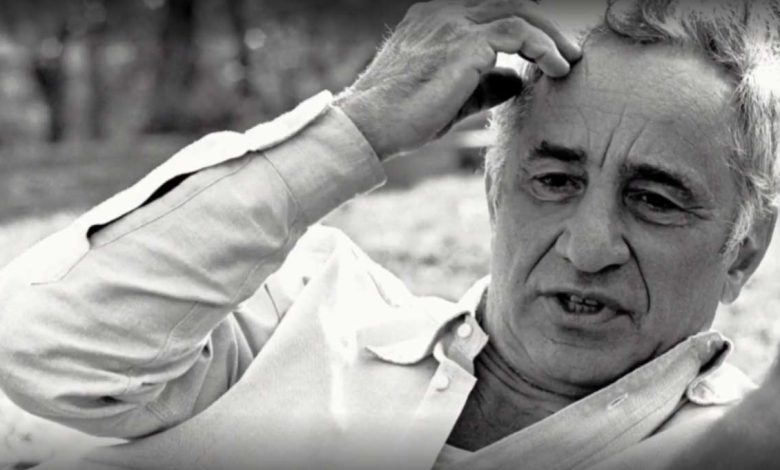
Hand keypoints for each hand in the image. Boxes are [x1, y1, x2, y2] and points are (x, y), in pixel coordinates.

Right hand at [335, 0, 581, 159]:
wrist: (369, 125)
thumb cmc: (401, 116)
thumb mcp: (451, 96)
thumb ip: (484, 83)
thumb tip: (516, 80)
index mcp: (435, 18)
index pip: (491, 10)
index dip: (525, 26)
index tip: (547, 48)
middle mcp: (443, 12)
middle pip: (511, 4)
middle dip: (545, 26)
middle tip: (567, 52)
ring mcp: (453, 23)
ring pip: (520, 12)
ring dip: (551, 37)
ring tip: (567, 62)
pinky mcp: (463, 43)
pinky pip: (519, 34)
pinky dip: (543, 48)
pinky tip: (555, 68)